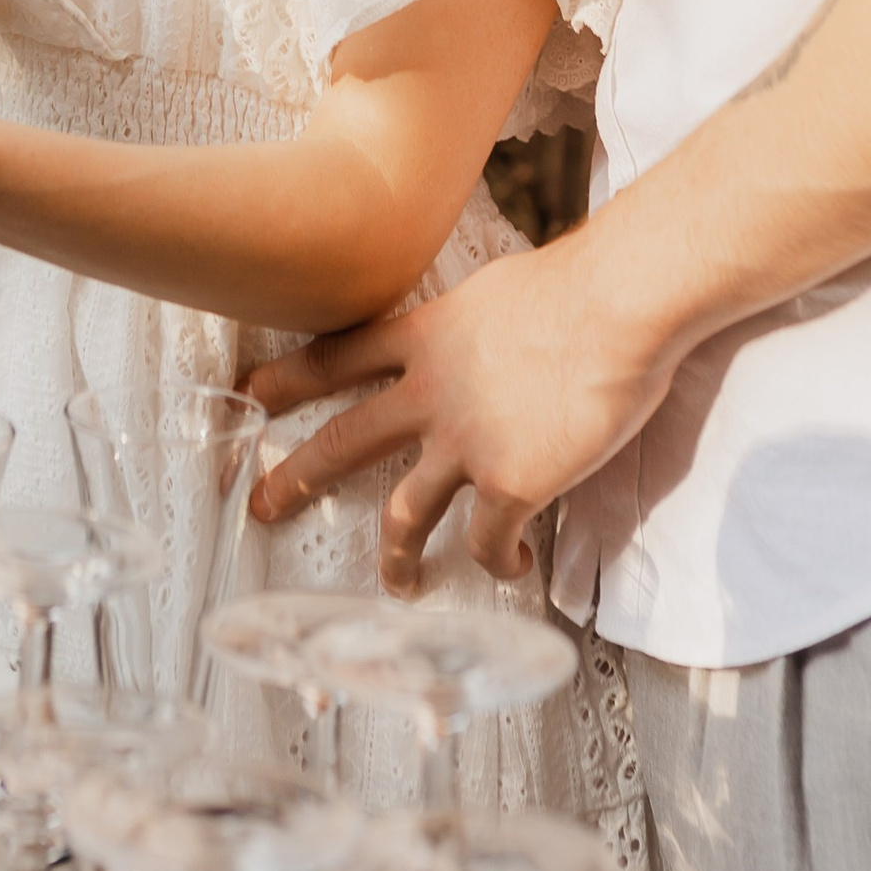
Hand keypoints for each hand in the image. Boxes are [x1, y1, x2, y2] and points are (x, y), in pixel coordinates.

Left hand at [245, 229, 676, 587]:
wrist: (619, 304)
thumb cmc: (581, 286)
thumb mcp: (500, 292)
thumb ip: (476, 326)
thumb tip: (486, 336)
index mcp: (428, 336)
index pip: (340, 357)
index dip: (291, 378)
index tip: (251, 392)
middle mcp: (431, 392)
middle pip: (345, 439)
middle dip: (297, 476)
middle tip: (262, 505)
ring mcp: (464, 442)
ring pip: (403, 515)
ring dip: (394, 558)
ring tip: (395, 584)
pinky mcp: (509, 483)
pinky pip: (488, 544)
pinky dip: (499, 562)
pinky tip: (514, 565)